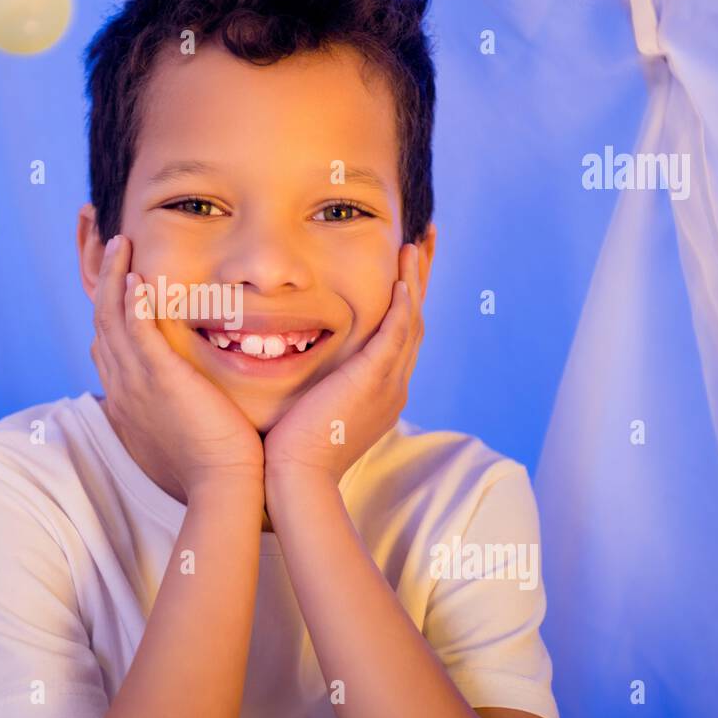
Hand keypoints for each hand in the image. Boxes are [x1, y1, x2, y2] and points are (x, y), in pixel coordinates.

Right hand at [90, 234, 263, 498]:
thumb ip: (180, 396)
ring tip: (120, 243)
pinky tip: (135, 276)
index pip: (106, 337)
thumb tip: (187, 384)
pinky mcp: (160, 379)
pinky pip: (136, 331)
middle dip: (99, 277)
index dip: (105, 303)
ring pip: (111, 317)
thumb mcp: (185, 421)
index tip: (113, 275)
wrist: (223, 484)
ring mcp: (137, 381)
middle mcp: (123, 383)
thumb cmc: (214, 459)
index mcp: (129, 392)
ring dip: (113, 276)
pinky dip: (131, 302)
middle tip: (105, 242)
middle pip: (99, 318)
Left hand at [262, 242, 425, 487]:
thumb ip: (316, 383)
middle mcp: (393, 385)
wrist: (296, 477)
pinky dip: (402, 306)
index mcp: (381, 391)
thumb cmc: (292, 450)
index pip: (400, 333)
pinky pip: (396, 335)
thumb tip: (296, 365)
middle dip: (421, 277)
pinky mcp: (373, 380)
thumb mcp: (312, 407)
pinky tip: (402, 280)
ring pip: (411, 320)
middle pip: (416, 320)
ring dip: (415, 279)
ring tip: (417, 243)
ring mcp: (388, 383)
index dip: (406, 297)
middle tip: (426, 239)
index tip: (405, 265)